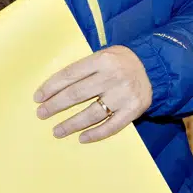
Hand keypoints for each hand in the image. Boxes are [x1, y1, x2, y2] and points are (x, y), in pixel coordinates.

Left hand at [34, 46, 152, 143]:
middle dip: (55, 105)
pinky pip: (112, 126)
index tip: (38, 98)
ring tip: (57, 131)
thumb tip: (54, 88)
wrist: (155, 67)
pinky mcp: (134, 110)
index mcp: (102, 59)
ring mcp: (124, 94)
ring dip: (71, 124)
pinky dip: (96, 133)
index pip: (70, 74)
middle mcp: (113, 76)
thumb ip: (85, 68)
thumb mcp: (104, 55)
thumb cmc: (120, 62)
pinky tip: (82, 138)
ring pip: (92, 113)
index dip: (52, 87)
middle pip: (77, 94)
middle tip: (41, 114)